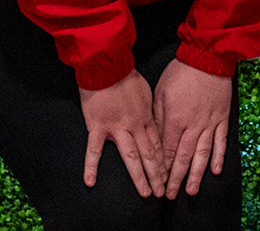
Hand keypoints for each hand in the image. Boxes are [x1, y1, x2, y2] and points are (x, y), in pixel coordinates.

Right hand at [79, 70, 164, 197]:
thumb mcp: (146, 92)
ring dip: (139, 177)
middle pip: (149, 154)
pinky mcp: (97, 126)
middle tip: (162, 192)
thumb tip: (153, 124)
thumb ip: (149, 111)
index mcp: (146, 117)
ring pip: (131, 157)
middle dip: (157, 175)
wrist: (106, 65)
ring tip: (146, 193)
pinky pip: (94, 150)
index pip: (158, 144)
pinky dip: (91, 166)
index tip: (169, 175)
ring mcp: (116, 127)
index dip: (164, 162)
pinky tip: (90, 181)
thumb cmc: (125, 76)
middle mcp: (135, 125)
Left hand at [153, 59, 233, 195]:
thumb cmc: (181, 72)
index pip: (167, 151)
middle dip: (176, 178)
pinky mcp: (222, 117)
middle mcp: (193, 126)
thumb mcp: (161, 93)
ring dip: (196, 174)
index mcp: (175, 120)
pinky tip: (216, 170)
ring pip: (202, 154)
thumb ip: (158, 118)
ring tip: (191, 190)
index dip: (162, 170)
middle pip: (183, 158)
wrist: (208, 57)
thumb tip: (155, 139)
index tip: (158, 183)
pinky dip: (219, 156)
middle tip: (170, 195)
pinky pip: (221, 141)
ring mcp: (210, 123)